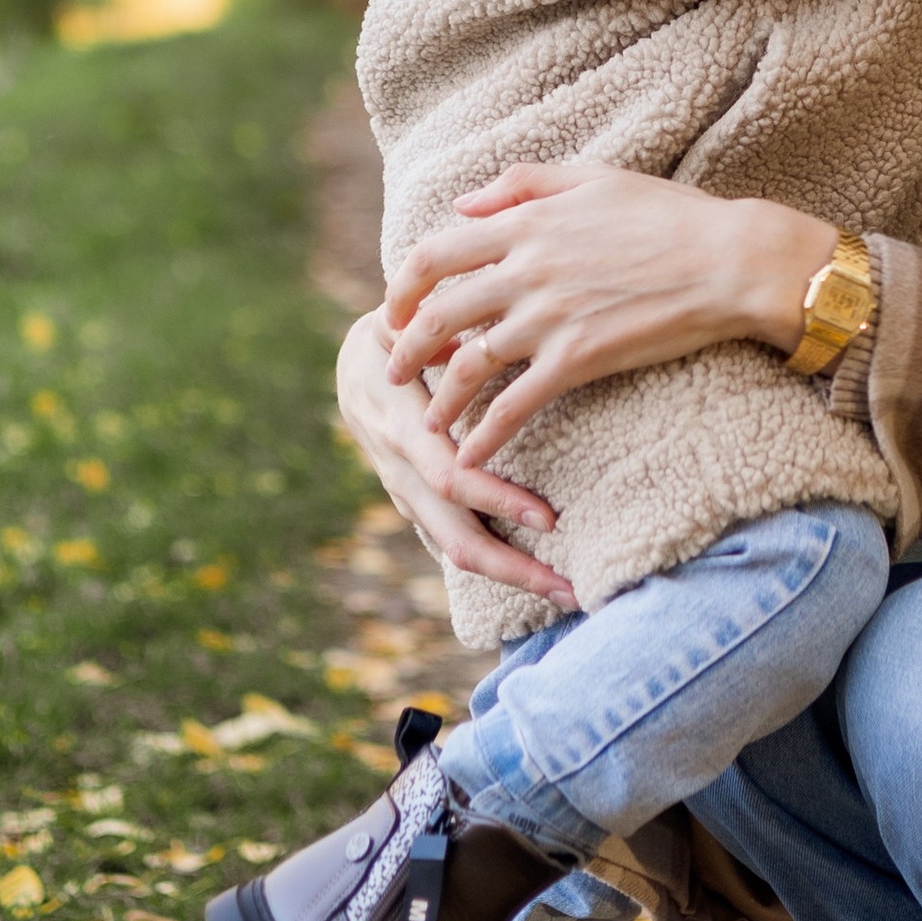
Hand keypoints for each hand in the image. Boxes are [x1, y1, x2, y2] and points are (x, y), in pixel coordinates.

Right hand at [334, 309, 575, 607]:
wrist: (351, 368)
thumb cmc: (390, 339)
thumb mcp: (394, 327)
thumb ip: (424, 334)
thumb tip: (459, 342)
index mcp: (400, 429)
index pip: (451, 479)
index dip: (496, 500)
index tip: (548, 518)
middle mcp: (402, 473)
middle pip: (456, 538)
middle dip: (513, 568)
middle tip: (570, 588)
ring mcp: (408, 496)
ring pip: (456, 550)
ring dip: (512, 575)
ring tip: (567, 592)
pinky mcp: (420, 504)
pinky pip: (456, 541)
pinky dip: (496, 561)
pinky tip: (537, 573)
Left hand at [382, 159, 835, 475]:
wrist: (728, 260)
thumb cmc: (668, 215)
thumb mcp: (592, 177)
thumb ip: (521, 183)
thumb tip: (461, 203)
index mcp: (525, 222)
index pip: (435, 254)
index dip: (403, 286)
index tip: (396, 309)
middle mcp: (526, 269)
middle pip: (439, 314)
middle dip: (407, 348)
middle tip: (393, 371)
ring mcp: (550, 316)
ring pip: (469, 364)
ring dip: (439, 398)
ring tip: (427, 423)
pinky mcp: (578, 358)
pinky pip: (515, 404)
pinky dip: (485, 434)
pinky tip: (469, 457)